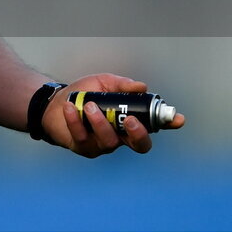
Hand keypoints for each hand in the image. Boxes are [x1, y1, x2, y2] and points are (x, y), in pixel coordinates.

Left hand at [42, 74, 185, 157]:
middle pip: (140, 145)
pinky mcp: (83, 148)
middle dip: (139, 134)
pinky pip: (83, 138)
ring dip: (101, 122)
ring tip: (89, 106)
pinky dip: (76, 121)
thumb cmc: (82, 94)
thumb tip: (141, 86)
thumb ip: (122, 85)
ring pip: (110, 141)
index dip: (168, 124)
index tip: (178, 119)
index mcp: (128, 120)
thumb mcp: (103, 83)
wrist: (53, 103)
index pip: (153, 124)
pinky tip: (70, 108)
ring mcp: (102, 145)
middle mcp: (120, 136)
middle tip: (130, 119)